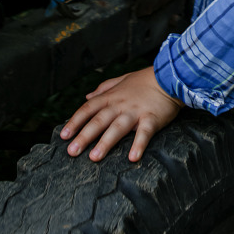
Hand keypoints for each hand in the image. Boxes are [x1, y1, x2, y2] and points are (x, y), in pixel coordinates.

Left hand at [60, 66, 183, 162]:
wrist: (170, 75)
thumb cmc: (145, 80)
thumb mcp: (122, 80)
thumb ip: (104, 88)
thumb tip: (87, 96)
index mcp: (112, 96)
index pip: (88, 109)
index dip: (75, 122)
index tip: (63, 135)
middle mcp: (120, 104)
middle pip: (99, 121)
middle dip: (84, 136)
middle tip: (72, 152)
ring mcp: (135, 111)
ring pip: (117, 128)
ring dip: (105, 143)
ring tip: (95, 158)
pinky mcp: (151, 118)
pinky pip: (144, 133)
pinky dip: (138, 145)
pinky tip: (133, 158)